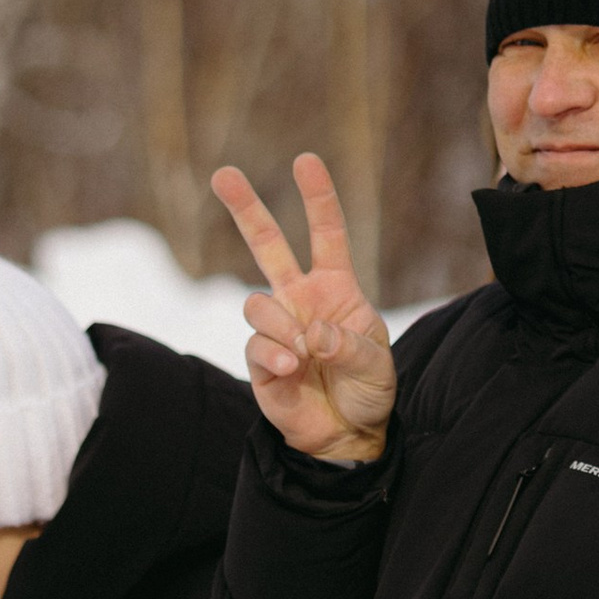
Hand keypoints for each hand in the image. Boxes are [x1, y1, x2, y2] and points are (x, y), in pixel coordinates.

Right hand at [209, 152, 395, 466]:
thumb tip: (311, 332)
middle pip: (267, 245)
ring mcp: (277, 327)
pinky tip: (294, 370)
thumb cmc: (367, 391)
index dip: (317, 198)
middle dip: (245, 208)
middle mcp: (301, 300)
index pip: (326, 234)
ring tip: (302, 356)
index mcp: (336, 288)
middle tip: (223, 174)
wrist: (347, 436)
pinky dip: (275, 355)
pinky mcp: (260, 360)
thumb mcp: (375, 364)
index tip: (304, 162)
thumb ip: (348, 344)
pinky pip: (256, 345)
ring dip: (280, 326)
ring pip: (256, 303)